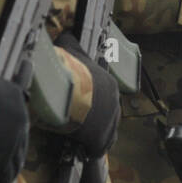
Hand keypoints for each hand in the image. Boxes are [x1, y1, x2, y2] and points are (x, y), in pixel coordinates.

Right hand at [0, 76, 28, 182]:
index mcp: (17, 102)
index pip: (20, 125)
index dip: (14, 137)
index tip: (10, 143)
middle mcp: (20, 121)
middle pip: (21, 144)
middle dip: (15, 155)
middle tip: (11, 164)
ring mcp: (12, 141)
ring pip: (15, 161)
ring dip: (11, 170)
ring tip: (6, 178)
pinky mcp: (1, 158)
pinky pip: (4, 174)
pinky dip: (1, 181)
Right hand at [55, 34, 119, 157]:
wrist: (69, 93)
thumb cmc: (69, 71)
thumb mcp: (71, 50)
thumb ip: (71, 43)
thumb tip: (67, 32)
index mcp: (109, 84)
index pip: (106, 96)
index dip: (93, 102)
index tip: (82, 105)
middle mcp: (114, 103)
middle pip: (108, 115)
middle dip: (96, 119)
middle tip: (81, 122)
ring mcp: (109, 122)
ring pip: (106, 133)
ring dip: (95, 135)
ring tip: (82, 137)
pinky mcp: (100, 139)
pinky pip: (97, 148)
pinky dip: (90, 149)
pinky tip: (82, 150)